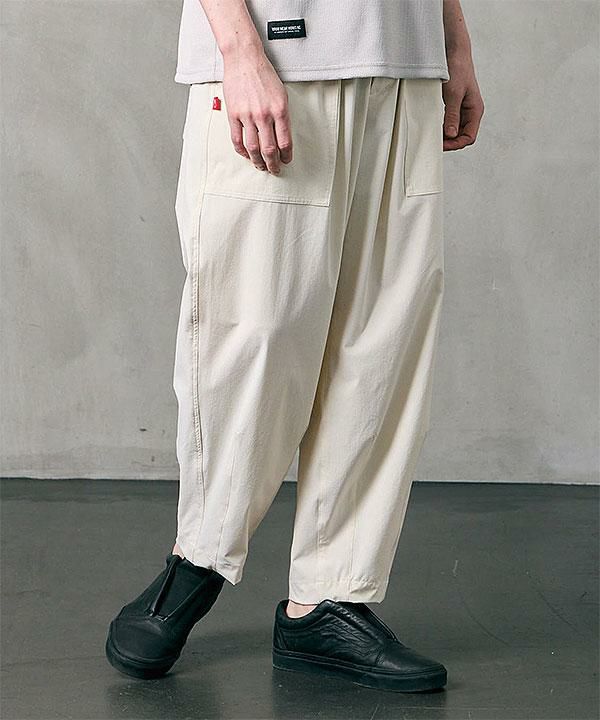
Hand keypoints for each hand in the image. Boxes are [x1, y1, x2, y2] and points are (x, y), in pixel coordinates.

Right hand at [222, 47, 292, 173]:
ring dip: (258, 161)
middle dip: (273, 164)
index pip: (285, 142)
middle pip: (269, 150)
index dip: (286, 156)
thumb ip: (282, 116)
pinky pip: (237, 140)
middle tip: (274, 170)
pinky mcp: (234, 114)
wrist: (244, 59)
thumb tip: (281, 137)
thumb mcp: (281, 95)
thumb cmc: (263, 75)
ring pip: (253, 148)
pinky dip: (242, 151)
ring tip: (260, 166)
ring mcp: (248, 115)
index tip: (286, 160)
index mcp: (280, 110)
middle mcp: (264, 115)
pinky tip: (246, 154)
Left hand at [442, 52, 483, 150]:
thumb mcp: (453, 94)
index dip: (456, 144)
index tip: (443, 145)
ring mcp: (463, 108)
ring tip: (434, 136)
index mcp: (475, 110)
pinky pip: (450, 121)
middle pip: (462, 136)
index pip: (469, 137)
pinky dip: (443, 126)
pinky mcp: (455, 104)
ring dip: (446, 135)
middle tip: (436, 143)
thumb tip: (451, 134)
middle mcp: (471, 111)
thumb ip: (452, 115)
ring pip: (456, 130)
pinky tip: (435, 126)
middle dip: (450, 142)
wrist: (455, 52)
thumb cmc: (458, 69)